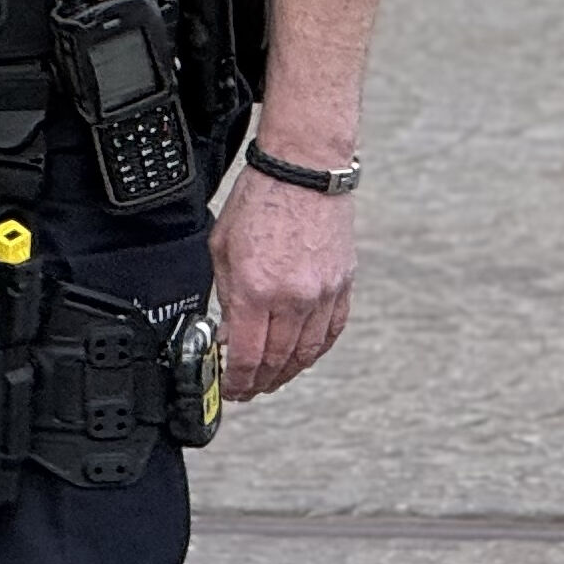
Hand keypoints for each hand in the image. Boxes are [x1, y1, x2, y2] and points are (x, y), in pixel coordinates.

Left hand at [208, 160, 357, 399]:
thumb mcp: (221, 247)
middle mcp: (293, 297)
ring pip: (307, 353)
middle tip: (246, 389)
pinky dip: (314, 351)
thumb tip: (226, 330)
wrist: (303, 173)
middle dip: (259, 382)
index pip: (246, 354)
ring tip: (270, 380)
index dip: (235, 379)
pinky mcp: (342, 288)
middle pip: (277, 360)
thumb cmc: (260, 202)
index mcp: (256, 288)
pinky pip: (330, 333)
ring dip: (286, 373)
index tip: (228, 388)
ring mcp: (323, 295)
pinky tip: (300, 358)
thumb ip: (224, 294)